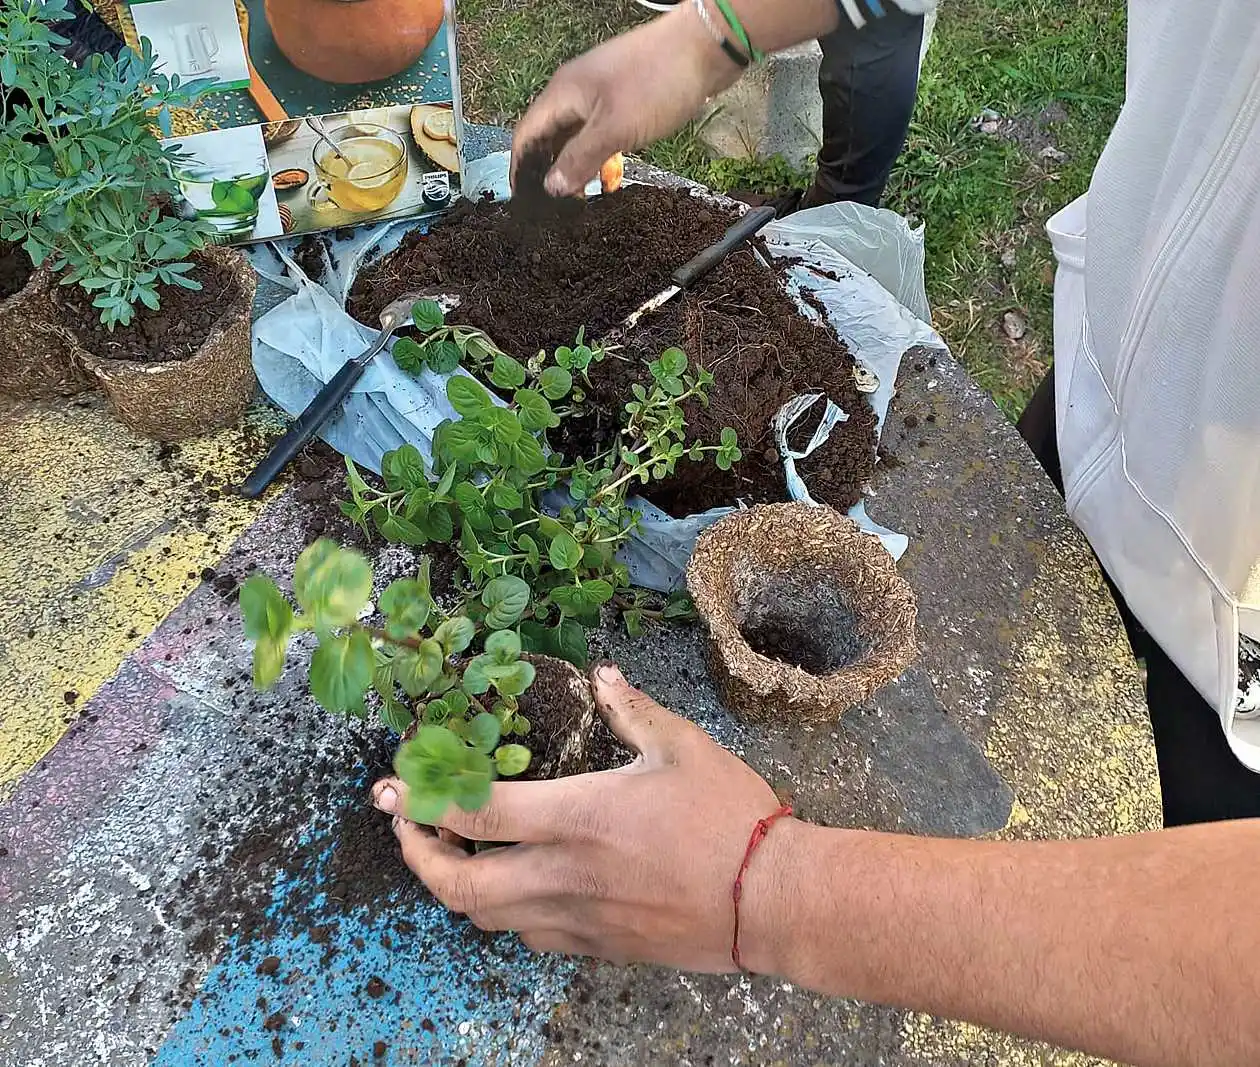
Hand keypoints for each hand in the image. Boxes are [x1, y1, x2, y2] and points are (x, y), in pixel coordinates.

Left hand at [371, 664, 802, 973]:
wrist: (771, 899)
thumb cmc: (728, 816)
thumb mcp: (682, 745)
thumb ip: (631, 708)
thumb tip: (603, 674)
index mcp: (578, 815)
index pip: (474, 813)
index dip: (420, 801)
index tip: (391, 789)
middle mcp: (564, 873)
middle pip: (459, 885)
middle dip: (417, 859)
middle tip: (406, 831)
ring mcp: (578, 917)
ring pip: (487, 918)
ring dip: (456, 888)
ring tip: (451, 856)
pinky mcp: (598, 946)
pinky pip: (531, 936)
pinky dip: (505, 914)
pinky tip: (514, 888)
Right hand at [511, 6, 742, 197]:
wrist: (703, 47)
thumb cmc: (655, 84)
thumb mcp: (614, 130)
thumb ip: (579, 159)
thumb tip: (551, 187)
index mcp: (563, 93)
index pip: (526, 134)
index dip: (521, 168)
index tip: (524, 200)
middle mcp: (575, 91)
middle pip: (550, 136)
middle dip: (550, 170)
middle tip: (557, 207)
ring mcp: (600, 92)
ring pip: (577, 135)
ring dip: (578, 165)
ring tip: (584, 198)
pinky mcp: (623, 98)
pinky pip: (601, 130)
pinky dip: (601, 154)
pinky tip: (611, 175)